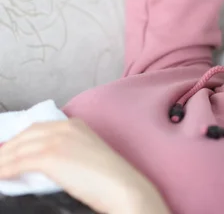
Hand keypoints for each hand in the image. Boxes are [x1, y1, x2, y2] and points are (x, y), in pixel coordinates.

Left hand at [0, 118, 169, 213]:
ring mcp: (58, 140)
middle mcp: (65, 127)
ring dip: (3, 161)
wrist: (123, 187)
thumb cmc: (111, 179)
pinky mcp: (51, 156)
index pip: (36, 129)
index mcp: (75, 125)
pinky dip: (4, 170)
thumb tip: (40, 164)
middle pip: (24, 136)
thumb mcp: (87, 156)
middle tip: (0, 163)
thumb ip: (66, 153)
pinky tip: (1, 177)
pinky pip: (17, 163)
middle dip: (7, 150)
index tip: (9, 153)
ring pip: (17, 149)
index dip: (19, 141)